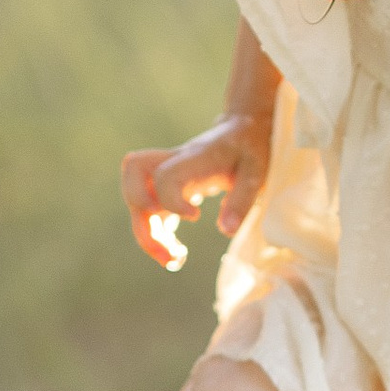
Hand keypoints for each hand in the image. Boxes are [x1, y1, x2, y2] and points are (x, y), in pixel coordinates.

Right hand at [121, 111, 271, 271]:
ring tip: (172, 260)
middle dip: (143, 222)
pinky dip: (154, 233)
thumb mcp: (256, 173)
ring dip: (145, 233)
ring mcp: (166, 175)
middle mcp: (173, 163)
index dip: (171, 201)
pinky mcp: (168, 188)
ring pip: (136, 199)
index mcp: (194, 158)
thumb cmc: (250, 150)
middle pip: (133, 181)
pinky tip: (174, 253)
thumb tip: (225, 230)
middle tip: (170, 252)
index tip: (196, 217)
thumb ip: (241, 199)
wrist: (241, 130)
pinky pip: (148, 211)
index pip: (164, 175)